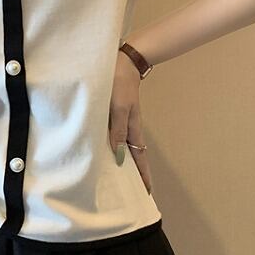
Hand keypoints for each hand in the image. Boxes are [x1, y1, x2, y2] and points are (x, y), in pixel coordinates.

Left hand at [109, 49, 153, 194]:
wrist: (121, 63)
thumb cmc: (119, 84)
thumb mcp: (119, 108)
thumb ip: (118, 130)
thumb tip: (120, 156)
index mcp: (132, 129)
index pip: (140, 158)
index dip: (143, 175)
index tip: (147, 192)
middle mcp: (129, 128)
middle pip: (134, 156)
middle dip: (136, 174)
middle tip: (133, 192)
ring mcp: (122, 121)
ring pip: (125, 147)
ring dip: (125, 162)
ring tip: (120, 179)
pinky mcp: (114, 115)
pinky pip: (116, 136)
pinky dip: (115, 148)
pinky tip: (107, 152)